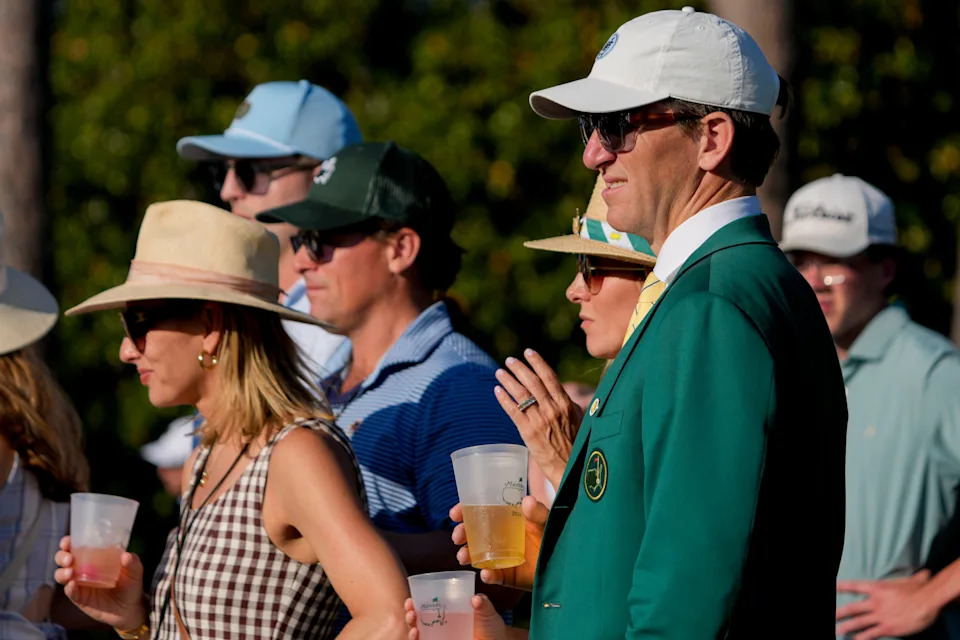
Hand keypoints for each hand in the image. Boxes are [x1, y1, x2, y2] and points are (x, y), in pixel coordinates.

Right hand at [54, 536, 147, 629]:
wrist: (129, 608)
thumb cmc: (131, 584)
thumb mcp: (135, 572)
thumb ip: (132, 563)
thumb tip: (126, 555)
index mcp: (94, 556)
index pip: (76, 546)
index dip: (68, 543)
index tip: (67, 542)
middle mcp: (82, 568)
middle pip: (63, 559)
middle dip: (62, 556)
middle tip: (69, 558)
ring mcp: (79, 583)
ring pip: (61, 575)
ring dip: (62, 572)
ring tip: (71, 572)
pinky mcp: (79, 598)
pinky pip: (70, 592)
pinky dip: (69, 588)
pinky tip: (73, 585)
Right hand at [405, 594, 506, 639]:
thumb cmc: (491, 627)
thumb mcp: (487, 613)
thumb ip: (483, 604)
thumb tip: (476, 598)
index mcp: (447, 614)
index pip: (426, 607)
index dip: (415, 603)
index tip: (412, 599)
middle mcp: (441, 628)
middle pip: (418, 622)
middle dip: (409, 615)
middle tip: (410, 609)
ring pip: (419, 636)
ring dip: (411, 630)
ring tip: (413, 624)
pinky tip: (417, 635)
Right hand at [451, 496, 547, 591]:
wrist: (566, 566)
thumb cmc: (555, 538)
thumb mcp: (548, 521)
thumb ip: (539, 512)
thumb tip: (526, 501)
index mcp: (507, 519)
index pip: (481, 511)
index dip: (465, 511)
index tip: (455, 513)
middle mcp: (501, 537)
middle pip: (474, 533)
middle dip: (462, 534)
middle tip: (458, 536)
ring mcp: (502, 557)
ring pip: (478, 555)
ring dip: (467, 555)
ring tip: (463, 556)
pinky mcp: (508, 575)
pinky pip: (494, 576)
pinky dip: (488, 575)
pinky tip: (486, 573)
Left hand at [494, 349, 581, 488]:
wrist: (571, 468)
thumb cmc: (577, 445)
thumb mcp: (579, 420)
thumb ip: (570, 405)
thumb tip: (564, 394)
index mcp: (566, 404)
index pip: (550, 377)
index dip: (538, 362)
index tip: (528, 352)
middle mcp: (552, 409)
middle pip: (532, 382)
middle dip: (519, 368)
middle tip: (509, 360)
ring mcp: (540, 420)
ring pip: (521, 394)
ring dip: (508, 380)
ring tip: (499, 372)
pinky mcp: (528, 432)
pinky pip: (513, 411)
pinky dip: (504, 399)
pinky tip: (497, 391)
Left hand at [835, 570, 935, 638]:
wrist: (927, 602)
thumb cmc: (921, 589)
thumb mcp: (912, 580)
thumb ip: (913, 577)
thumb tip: (925, 573)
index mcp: (877, 588)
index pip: (854, 586)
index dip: (840, 586)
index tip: (831, 587)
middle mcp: (875, 602)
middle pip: (852, 608)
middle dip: (839, 612)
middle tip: (830, 616)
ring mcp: (880, 616)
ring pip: (858, 622)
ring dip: (846, 627)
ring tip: (837, 631)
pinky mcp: (887, 628)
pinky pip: (871, 634)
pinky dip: (862, 638)